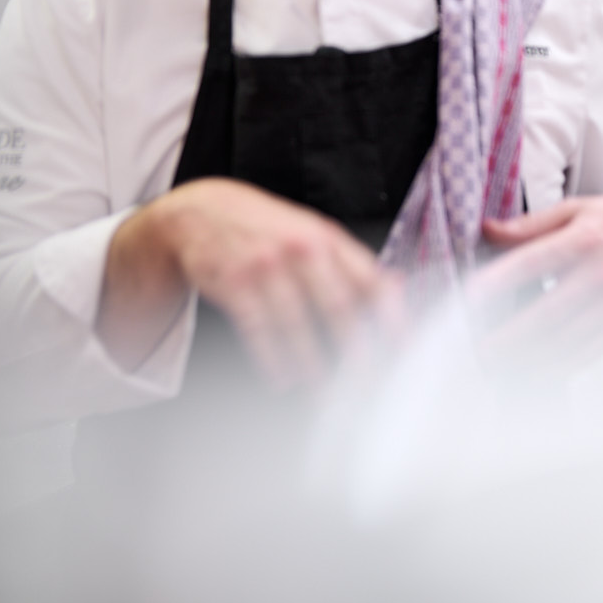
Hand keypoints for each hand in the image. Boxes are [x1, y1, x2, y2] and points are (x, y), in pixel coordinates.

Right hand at [100, 178, 391, 387]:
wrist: (201, 212)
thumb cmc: (267, 228)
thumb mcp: (312, 233)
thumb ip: (352, 263)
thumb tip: (397, 287)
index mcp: (327, 238)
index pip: (369, 279)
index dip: (389, 316)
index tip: (402, 348)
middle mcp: (301, 248)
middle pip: (338, 307)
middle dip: (355, 351)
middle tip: (364, 382)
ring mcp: (266, 265)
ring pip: (296, 325)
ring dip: (311, 364)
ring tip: (322, 390)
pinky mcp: (234, 283)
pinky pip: (257, 330)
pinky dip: (272, 360)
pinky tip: (282, 379)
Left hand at [467, 193, 602, 374]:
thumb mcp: (576, 208)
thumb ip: (530, 224)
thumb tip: (487, 230)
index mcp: (584, 239)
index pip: (533, 263)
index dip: (499, 281)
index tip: (469, 298)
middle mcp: (600, 275)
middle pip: (548, 313)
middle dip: (509, 336)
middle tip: (478, 349)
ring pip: (568, 342)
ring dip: (530, 359)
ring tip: (497, 367)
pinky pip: (588, 354)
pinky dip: (560, 369)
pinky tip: (534, 374)